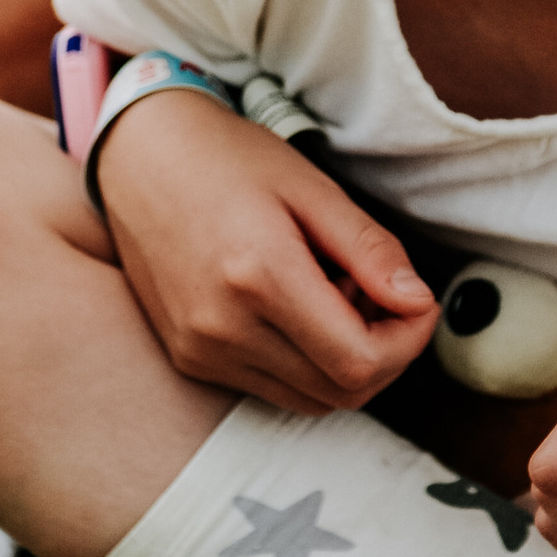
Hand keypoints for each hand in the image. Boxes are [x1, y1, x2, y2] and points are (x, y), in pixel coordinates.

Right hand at [92, 88, 436, 409]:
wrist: (138, 157)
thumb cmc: (227, 158)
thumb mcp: (311, 187)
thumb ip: (368, 249)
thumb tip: (417, 302)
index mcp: (258, 277)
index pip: (361, 362)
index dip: (409, 342)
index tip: (418, 301)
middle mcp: (222, 328)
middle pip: (341, 393)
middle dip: (385, 354)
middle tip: (381, 293)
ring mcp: (200, 350)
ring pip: (310, 400)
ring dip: (345, 362)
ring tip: (337, 295)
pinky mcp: (190, 358)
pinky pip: (272, 388)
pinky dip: (305, 363)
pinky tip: (299, 309)